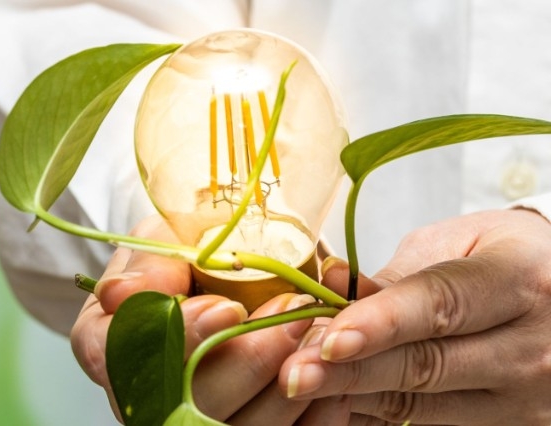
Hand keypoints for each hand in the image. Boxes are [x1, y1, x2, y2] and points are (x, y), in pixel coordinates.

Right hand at [71, 216, 343, 423]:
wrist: (210, 276)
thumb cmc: (181, 256)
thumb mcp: (159, 241)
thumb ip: (148, 266)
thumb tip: (120, 295)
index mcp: (104, 346)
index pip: (127, 358)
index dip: (181, 340)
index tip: (227, 307)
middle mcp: (140, 399)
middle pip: (187, 404)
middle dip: (248, 362)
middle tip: (295, 314)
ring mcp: (186, 422)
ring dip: (286, 392)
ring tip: (321, 340)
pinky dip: (310, 421)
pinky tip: (335, 390)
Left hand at [280, 209, 550, 424]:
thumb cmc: (503, 258)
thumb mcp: (460, 243)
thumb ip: (397, 274)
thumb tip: (329, 285)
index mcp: (523, 280)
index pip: (442, 305)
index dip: (380, 323)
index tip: (329, 337)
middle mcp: (536, 345)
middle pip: (427, 364)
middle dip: (351, 370)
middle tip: (293, 372)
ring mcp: (530, 396)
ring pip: (424, 404)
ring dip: (353, 396)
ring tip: (300, 386)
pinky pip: (429, 424)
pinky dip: (375, 414)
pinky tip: (333, 406)